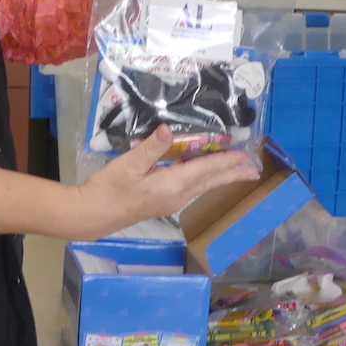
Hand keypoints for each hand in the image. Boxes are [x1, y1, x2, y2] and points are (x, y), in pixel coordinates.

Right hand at [76, 125, 258, 237]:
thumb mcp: (128, 164)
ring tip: (237, 172)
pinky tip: (206, 176)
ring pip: (202, 185)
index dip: (228, 161)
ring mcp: (171, 202)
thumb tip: (170, 130)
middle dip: (233, 174)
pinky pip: (192, 188)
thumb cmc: (108, 189)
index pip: (207, 169)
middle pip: (210, 181)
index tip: (246, 157)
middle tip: (254, 170)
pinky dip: (205, 179)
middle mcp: (177, 196)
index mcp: (172, 184)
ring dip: (221, 177)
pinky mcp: (163, 203)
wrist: (91, 215)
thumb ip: (151, 146)